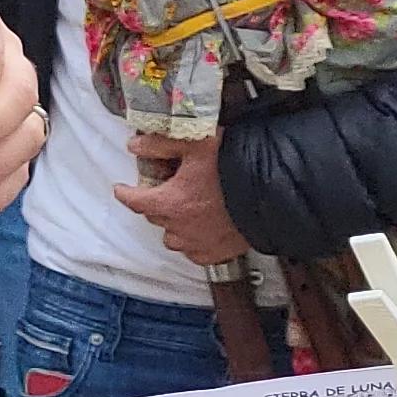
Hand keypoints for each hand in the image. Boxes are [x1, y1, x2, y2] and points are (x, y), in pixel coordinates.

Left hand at [114, 130, 248, 266]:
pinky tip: (202, 229)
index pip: (135, 201)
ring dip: (173, 225)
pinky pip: (195, 252)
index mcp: (171, 202)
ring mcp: (199, 243)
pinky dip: (194, 242)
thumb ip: (160, 145)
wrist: (275, 193)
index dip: (125, 193)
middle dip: (155, 204)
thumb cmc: (236, 166)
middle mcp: (181, 227)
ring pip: (173, 238)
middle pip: (155, 217)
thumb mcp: (196, 143)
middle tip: (165, 190)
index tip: (121, 189)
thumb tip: (134, 146)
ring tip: (184, 211)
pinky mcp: (218, 253)